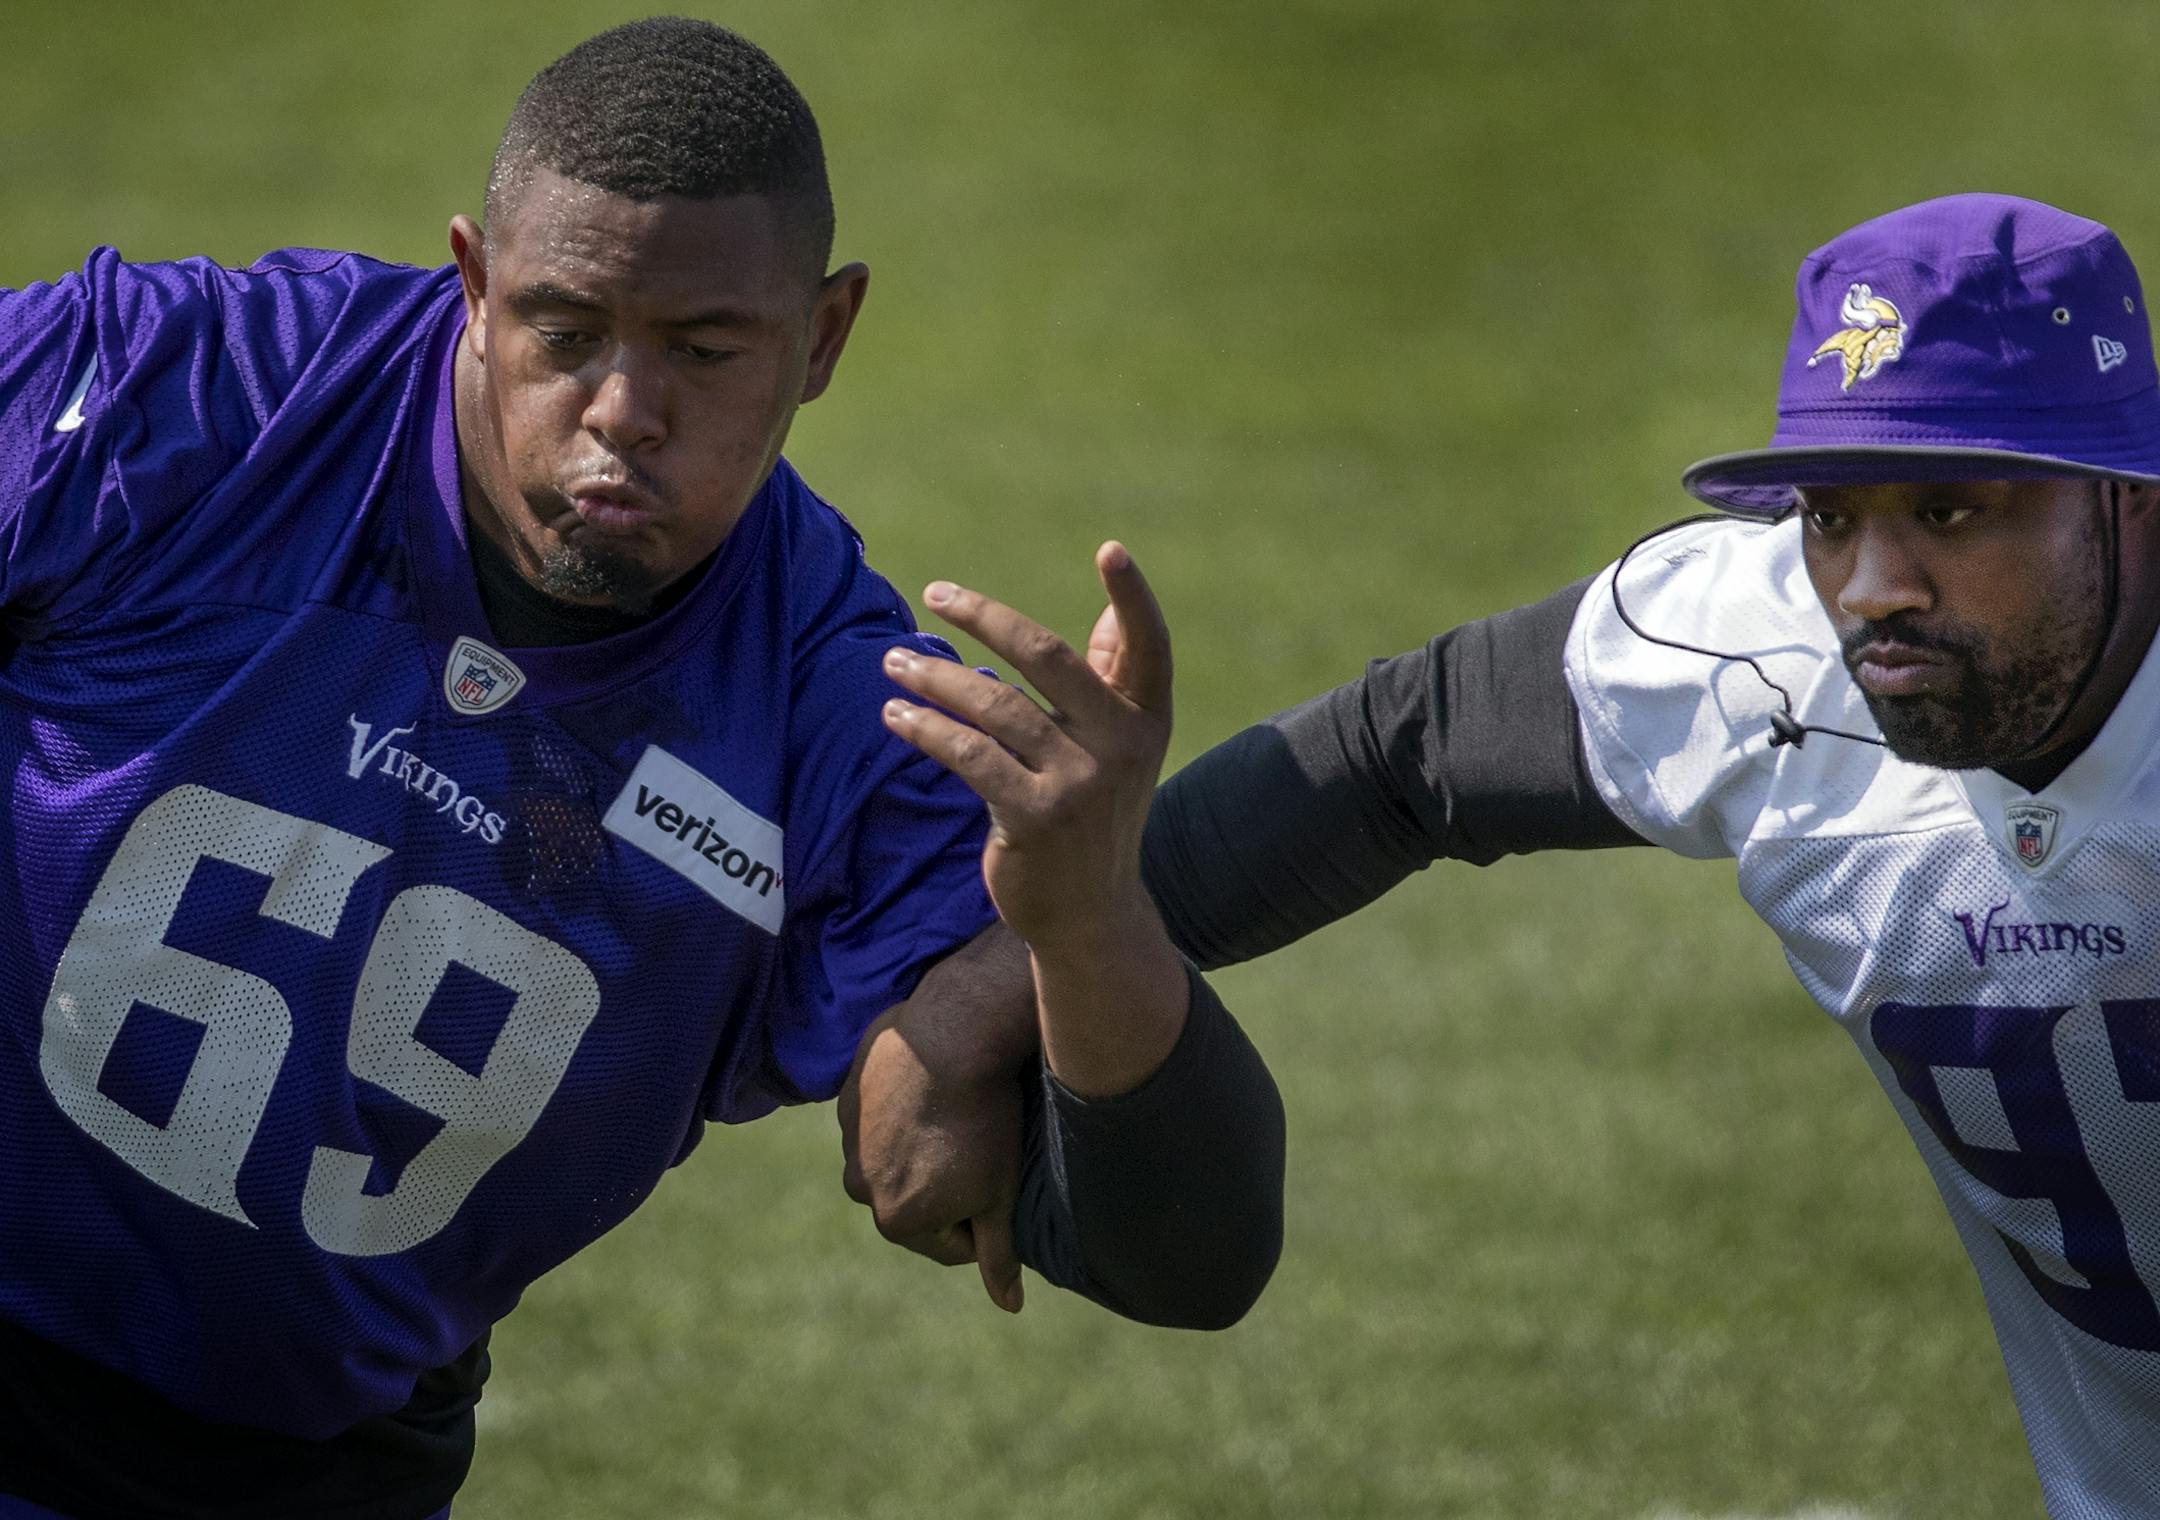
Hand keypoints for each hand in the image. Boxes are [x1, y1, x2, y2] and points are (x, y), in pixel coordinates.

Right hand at [839, 1010, 1025, 1311]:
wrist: (955, 1034)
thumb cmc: (986, 1121)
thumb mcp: (1000, 1195)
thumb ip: (999, 1255)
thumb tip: (1009, 1307)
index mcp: (896, 1221)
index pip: (953, 1242)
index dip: (985, 1217)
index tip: (1000, 1182)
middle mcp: (859, 1187)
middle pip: (917, 1201)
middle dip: (947, 1185)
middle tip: (982, 1146)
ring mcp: (848, 1138)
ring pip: (897, 1158)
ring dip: (922, 1148)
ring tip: (958, 1116)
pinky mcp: (847, 1094)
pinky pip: (881, 1117)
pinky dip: (905, 1111)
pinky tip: (934, 1089)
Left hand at [879, 542, 1170, 955]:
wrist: (1090, 916)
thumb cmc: (1096, 818)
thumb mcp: (1119, 752)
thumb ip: (1114, 683)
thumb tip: (1111, 613)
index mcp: (1146, 721)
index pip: (1147, 647)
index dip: (1133, 598)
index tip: (1110, 548)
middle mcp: (1122, 747)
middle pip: (1047, 657)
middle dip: (985, 618)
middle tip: (934, 594)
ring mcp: (1079, 784)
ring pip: (995, 706)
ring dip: (936, 678)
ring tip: (892, 663)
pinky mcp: (1035, 818)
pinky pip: (970, 756)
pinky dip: (927, 729)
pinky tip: (897, 715)